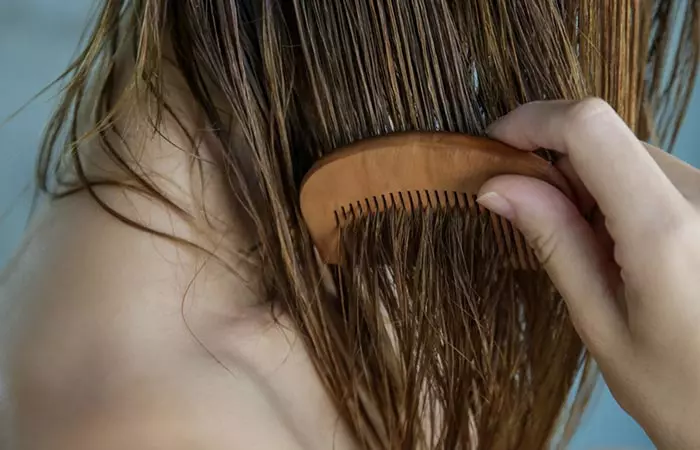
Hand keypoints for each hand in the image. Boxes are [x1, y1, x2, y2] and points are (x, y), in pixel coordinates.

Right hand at [476, 98, 699, 449]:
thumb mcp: (602, 324)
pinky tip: (618, 247)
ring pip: (629, 155)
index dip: (532, 122)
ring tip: (584, 249)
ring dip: (586, 183)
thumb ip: (554, 243)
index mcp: (664, 228)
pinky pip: (655, 176)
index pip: (589, 127)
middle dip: (553, 165)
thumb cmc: (679, 391)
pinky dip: (619, 195)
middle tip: (526, 217)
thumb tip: (496, 185)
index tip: (494, 149)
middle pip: (606, 140)